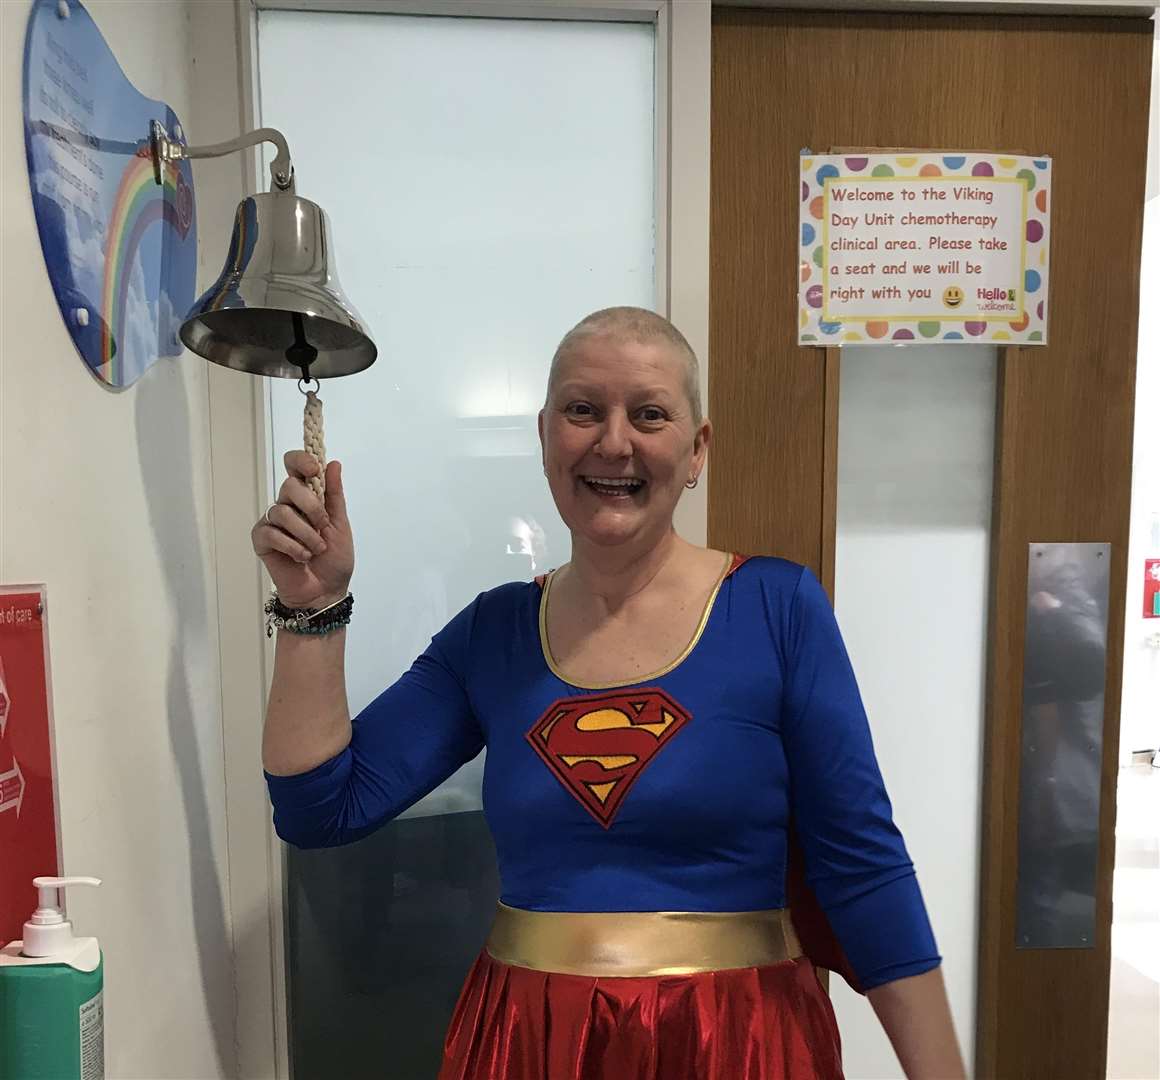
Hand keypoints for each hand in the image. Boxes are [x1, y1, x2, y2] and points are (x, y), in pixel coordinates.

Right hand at [252, 452, 353, 608]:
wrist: (326, 591)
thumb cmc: (334, 560)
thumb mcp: (340, 524)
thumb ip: (334, 495)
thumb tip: (333, 463)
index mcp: (307, 498)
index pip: (294, 467)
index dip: (301, 461)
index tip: (314, 469)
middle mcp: (287, 506)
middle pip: (289, 486)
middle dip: (311, 506)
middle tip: (323, 526)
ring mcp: (272, 522)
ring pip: (282, 511)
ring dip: (305, 533)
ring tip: (316, 550)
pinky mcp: (262, 540)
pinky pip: (271, 532)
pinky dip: (292, 546)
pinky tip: (301, 557)